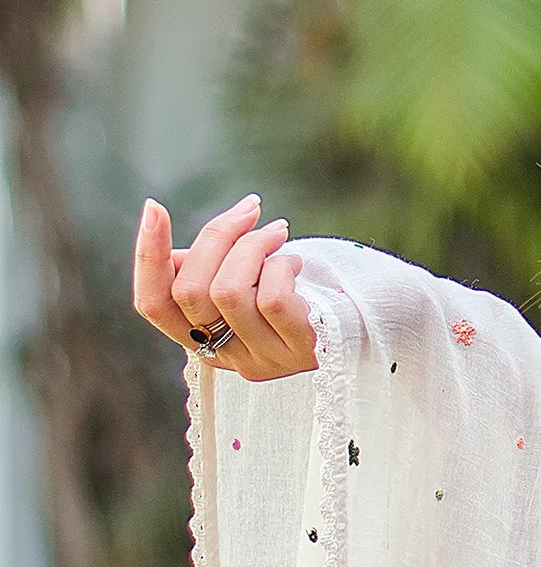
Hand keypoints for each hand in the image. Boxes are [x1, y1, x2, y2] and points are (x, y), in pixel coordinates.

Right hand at [131, 193, 318, 379]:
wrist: (368, 314)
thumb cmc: (300, 288)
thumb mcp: (249, 280)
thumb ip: (210, 270)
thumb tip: (171, 250)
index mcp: (203, 339)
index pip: (154, 305)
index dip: (147, 257)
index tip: (153, 208)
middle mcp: (227, 357)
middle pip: (188, 292)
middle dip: (217, 236)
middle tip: (250, 210)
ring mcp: (263, 359)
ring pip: (227, 292)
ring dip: (252, 246)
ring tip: (278, 233)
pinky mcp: (299, 351)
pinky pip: (270, 299)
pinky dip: (280, 266)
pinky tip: (297, 263)